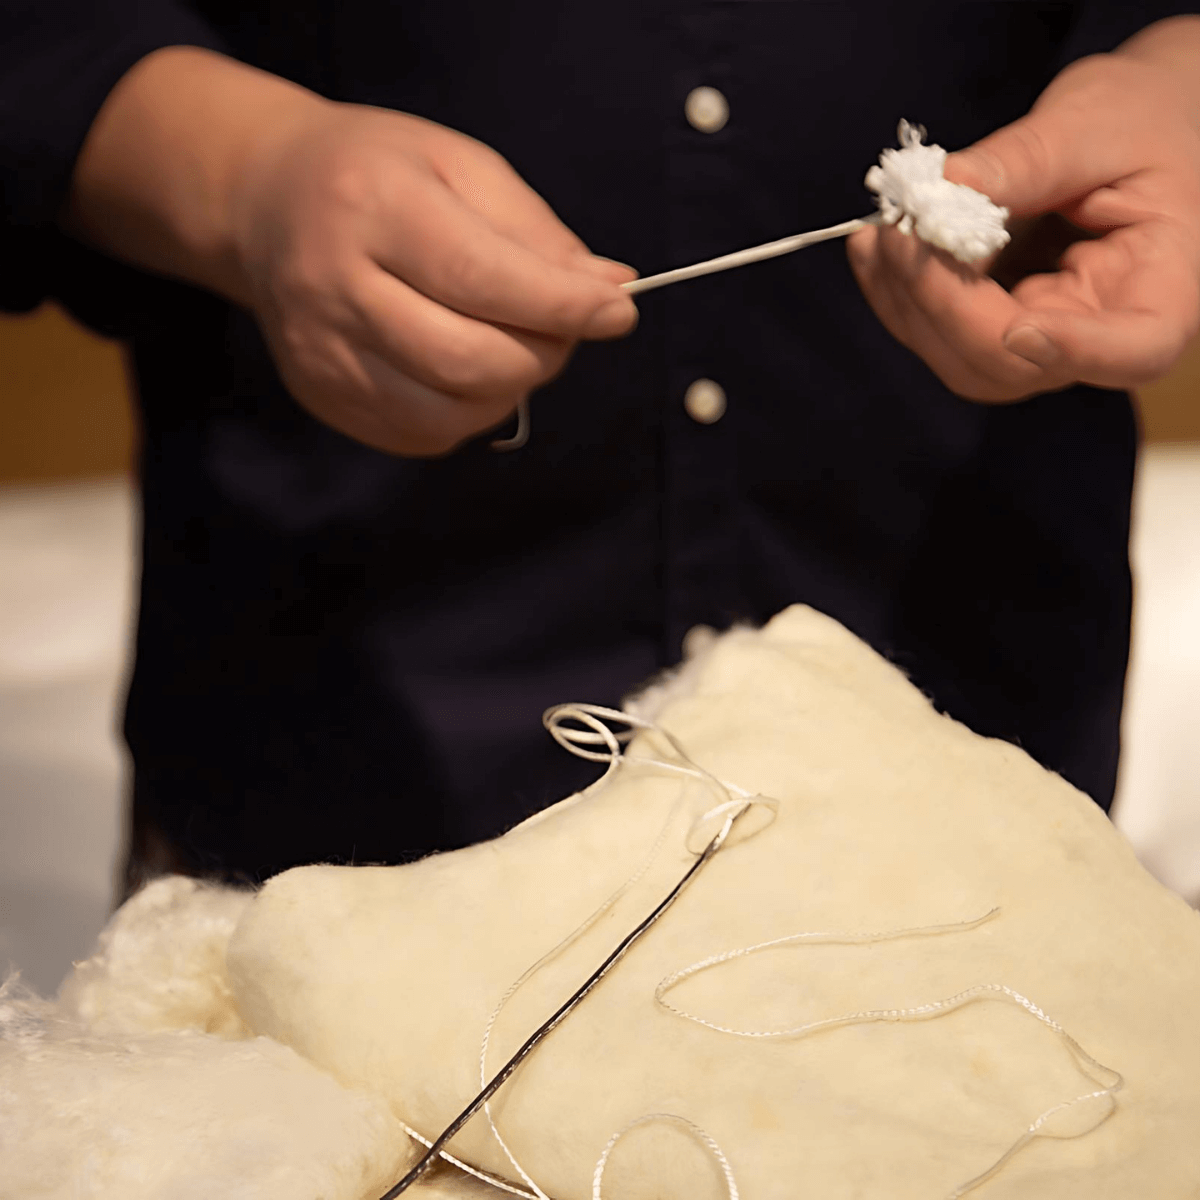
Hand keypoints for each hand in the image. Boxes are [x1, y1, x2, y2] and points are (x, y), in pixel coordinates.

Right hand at [67, 49, 637, 454]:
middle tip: (560, 326)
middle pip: (467, 361)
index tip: (618, 313)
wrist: (266, 203)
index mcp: (372, 207)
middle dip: (541, 354)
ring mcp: (322, 354)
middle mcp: (335, 287)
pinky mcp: (324, 397)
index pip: (482, 278)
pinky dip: (468, 410)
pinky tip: (463, 365)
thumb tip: (609, 292)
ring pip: (449, 414)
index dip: (562, 307)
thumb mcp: (461, 167)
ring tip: (509, 342)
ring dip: (508, 388)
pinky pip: (424, 435)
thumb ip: (538, 234)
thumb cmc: (379, 175)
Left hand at [846, 19, 1199, 402]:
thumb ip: (1030, 159)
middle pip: (1014, 366)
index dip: (1074, 351)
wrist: (1126, 124)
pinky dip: (897, 292)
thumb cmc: (1136, 120)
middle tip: (901, 233)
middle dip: (946, 307)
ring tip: (883, 230)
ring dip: (907, 302)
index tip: (1017, 328)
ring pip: (961, 361)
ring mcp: (1038, 340)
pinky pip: (936, 334)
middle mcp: (1097, 332)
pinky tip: (877, 244)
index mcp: (1161, 289)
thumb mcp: (1097, 122)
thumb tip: (946, 186)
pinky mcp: (991, 325)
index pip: (1135, 350)